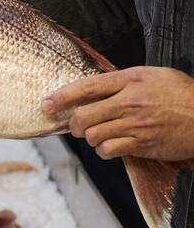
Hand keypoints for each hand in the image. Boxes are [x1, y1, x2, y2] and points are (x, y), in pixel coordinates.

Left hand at [42, 66, 193, 160]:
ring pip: (92, 135)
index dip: (62, 97)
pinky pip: (107, 150)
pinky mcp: (141, 144)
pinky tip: (111, 145)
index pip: (87, 87)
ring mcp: (135, 125)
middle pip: (83, 116)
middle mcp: (130, 102)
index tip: (47, 104)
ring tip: (99, 134)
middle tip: (76, 125)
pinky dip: (104, 150)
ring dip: (90, 137)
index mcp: (131, 80)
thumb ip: (123, 82)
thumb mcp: (152, 76)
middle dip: (73, 124)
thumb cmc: (181, 94)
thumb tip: (93, 90)